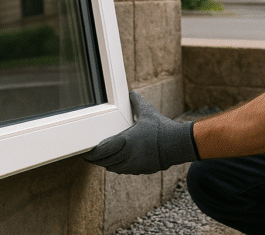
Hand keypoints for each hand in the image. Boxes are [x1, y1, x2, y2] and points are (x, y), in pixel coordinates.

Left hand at [83, 91, 198, 174]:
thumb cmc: (162, 128)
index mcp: (125, 141)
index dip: (92, 154)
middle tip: (91, 156)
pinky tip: (120, 161)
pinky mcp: (141, 170)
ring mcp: (134, 165)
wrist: (177, 144)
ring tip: (104, 158)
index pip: (102, 151)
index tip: (87, 152)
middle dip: (97, 160)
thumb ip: (136, 101)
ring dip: (107, 164)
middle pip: (105, 162)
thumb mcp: (148, 111)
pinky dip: (119, 167)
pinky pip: (124, 171)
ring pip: (114, 168)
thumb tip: (131, 92)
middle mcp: (127, 156)